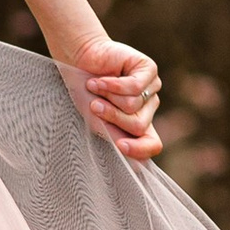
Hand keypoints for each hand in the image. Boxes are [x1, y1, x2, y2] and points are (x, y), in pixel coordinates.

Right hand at [63, 34, 162, 160]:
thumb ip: (116, 138)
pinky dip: (111, 85)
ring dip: (108, 97)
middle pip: (138, 126)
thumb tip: (139, 167)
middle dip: (112, 116)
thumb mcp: (98, 120)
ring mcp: (151, 88)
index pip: (152, 144)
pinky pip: (134, 88)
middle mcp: (148, 107)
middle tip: (95, 104)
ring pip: (134, 106)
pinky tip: (99, 79)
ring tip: (96, 86)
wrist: (77, 61)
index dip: (139, 150)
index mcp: (138, 123)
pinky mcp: (148, 70)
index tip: (120, 146)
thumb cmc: (86, 92)